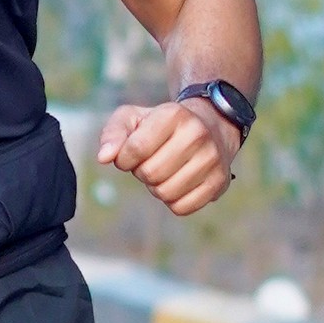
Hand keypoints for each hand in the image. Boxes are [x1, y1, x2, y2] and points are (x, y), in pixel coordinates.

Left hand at [98, 97, 239, 216]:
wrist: (210, 126)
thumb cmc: (161, 125)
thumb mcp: (133, 118)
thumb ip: (113, 134)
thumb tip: (104, 157)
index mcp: (174, 115)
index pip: (136, 149)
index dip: (124, 159)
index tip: (128, 155)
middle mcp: (198, 135)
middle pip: (150, 174)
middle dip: (141, 172)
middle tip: (151, 161)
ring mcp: (212, 159)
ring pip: (166, 193)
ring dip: (156, 187)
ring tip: (165, 170)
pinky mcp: (219, 182)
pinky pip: (182, 207)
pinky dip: (173, 201)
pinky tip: (178, 182)